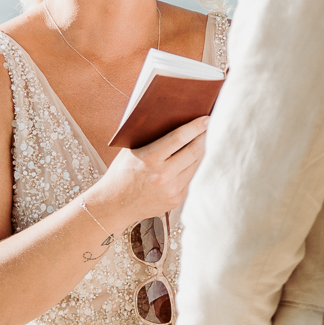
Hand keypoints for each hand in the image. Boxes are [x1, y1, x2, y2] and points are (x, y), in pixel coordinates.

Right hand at [89, 116, 208, 228]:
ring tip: (202, 142)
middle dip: (204, 137)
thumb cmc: (121, 173)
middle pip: (193, 151)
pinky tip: (190, 162)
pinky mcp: (176, 200)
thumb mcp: (130, 151)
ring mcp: (171, 190)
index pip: (179, 138)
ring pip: (196, 166)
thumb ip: (150, 138)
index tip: (206, 119)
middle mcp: (162, 175)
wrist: (114, 205)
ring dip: (201, 152)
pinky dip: (192, 168)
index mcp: (149, 159)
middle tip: (209, 128)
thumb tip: (173, 120)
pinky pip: (190, 179)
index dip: (196, 127)